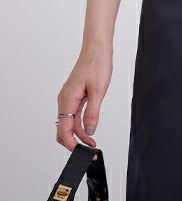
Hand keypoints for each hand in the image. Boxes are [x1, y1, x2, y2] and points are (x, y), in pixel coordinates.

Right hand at [56, 42, 112, 158]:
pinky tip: (90, 127)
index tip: (81, 152)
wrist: (97, 48)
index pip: (63, 131)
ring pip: (70, 122)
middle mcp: (65, 100)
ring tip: (92, 141)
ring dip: (80, 133)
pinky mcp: (75, 94)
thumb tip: (89, 131)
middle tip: (89, 149)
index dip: (71, 144)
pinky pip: (75, 114)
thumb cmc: (96, 64)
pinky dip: (81, 123)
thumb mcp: (98, 91)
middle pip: (64, 129)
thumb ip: (92, 113)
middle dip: (75, 141)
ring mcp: (69, 97)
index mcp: (67, 100)